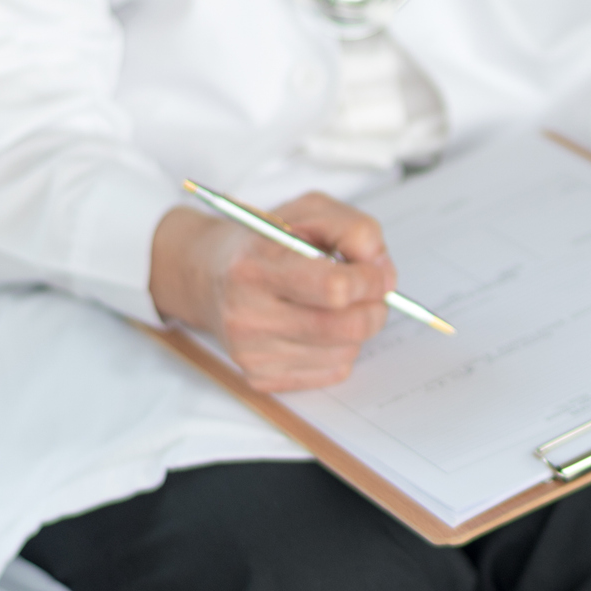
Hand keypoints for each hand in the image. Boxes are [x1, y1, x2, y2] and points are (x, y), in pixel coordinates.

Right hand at [150, 192, 395, 391]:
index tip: (376, 272)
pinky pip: (332, 373)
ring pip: (345, 352)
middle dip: (374, 307)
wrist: (209, 277)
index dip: (370, 280)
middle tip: (371, 292)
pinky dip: (339, 350)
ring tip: (333, 305)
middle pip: (347, 327)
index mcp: (254, 268)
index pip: (334, 288)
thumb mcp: (308, 212)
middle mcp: (247, 315)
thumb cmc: (266, 243)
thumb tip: (381, 270)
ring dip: (356, 328)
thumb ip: (352, 228)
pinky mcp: (261, 378)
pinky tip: (316, 327)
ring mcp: (252, 353)